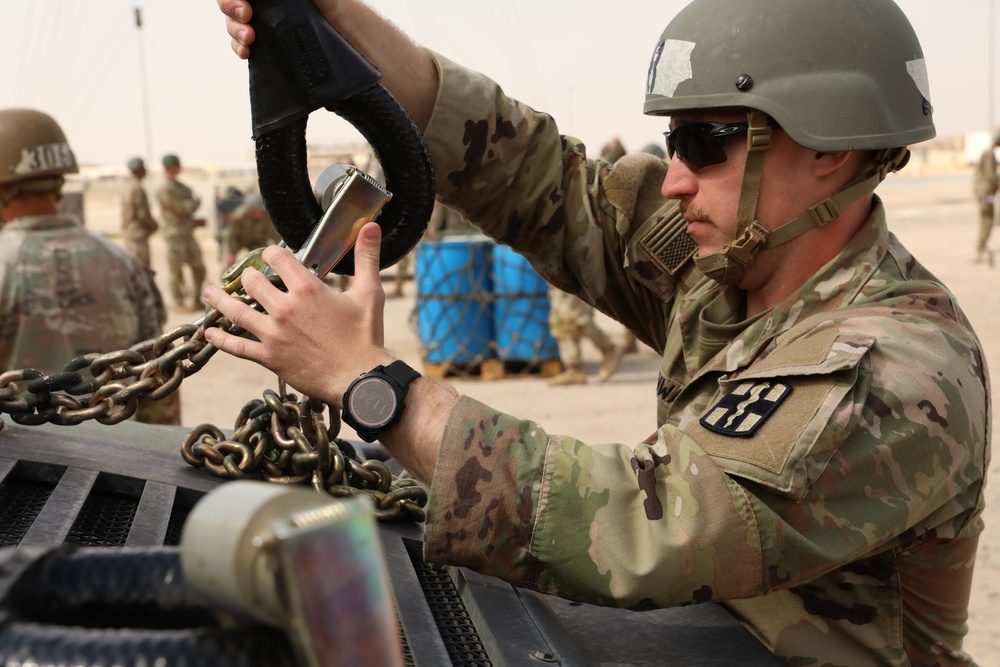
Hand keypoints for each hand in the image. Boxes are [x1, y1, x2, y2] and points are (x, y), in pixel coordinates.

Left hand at [203, 221, 393, 406]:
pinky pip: (238, 347)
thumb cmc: (366, 337)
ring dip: (219, 299)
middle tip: (246, 276)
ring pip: (236, 311)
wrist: (360, 379)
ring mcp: (274, 334)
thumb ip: (367, 257)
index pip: (277, 257)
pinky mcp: (269, 358)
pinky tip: (209, 333)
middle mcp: (285, 308)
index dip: (271, 252)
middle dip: (249, 275)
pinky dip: (220, 340)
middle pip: (253, 281)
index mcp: (307, 289)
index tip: (270, 254)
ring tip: (208, 292)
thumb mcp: (370, 293)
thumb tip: (371, 227)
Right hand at [218, 0, 341, 58]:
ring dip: (234, 29)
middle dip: (231, 6)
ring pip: (236, 23)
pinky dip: (239, 48)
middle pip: (234, 3)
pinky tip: (246, 52)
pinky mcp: (273, 50)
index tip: (244, 4)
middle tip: (245, 15)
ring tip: (249, 39)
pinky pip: (245, 47)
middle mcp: (271, 6)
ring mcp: (270, 27)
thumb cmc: (344, 10)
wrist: (360, 46)